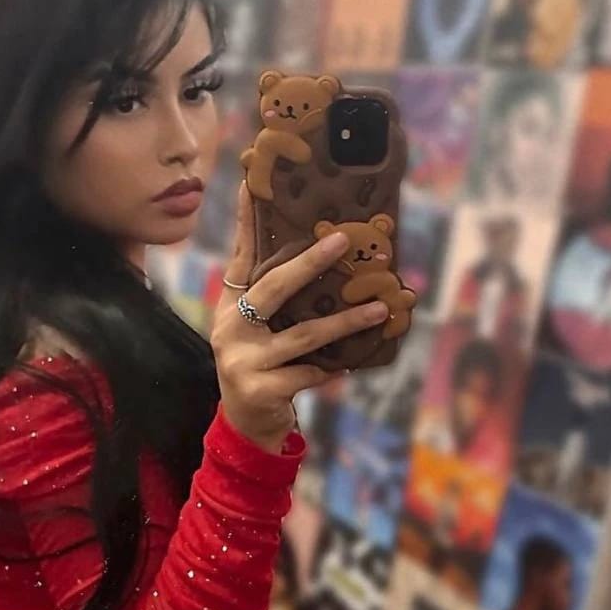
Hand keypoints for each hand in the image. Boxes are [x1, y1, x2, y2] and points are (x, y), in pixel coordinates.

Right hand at [211, 183, 388, 453]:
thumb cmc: (261, 368)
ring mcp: (243, 361)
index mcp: (231, 308)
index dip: (247, 222)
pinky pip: (308, 373)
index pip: (241, 257)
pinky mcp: (260, 390)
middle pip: (273, 288)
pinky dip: (332, 369)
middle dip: (309, 263)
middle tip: (342, 240)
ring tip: (379, 309)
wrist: (245, 427)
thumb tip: (321, 253)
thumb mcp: (260, 330)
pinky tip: (354, 363)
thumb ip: (278, 298)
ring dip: (345, 322)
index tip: (253, 182)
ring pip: (303, 335)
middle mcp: (231, 329)